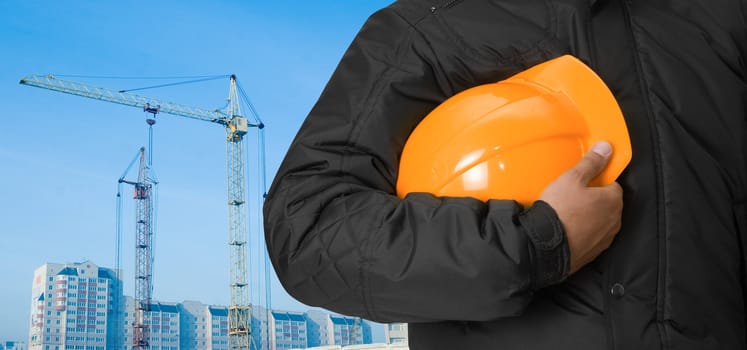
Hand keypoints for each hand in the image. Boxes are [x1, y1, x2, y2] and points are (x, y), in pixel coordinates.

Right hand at [538, 141, 622, 273]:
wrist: (545, 246)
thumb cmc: (560, 209)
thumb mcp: (572, 179)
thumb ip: (591, 163)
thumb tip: (607, 148)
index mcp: (613, 200)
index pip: (612, 185)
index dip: (597, 182)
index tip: (583, 183)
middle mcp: (615, 221)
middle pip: (608, 204)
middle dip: (595, 200)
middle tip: (573, 197)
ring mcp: (605, 239)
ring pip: (601, 222)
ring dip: (590, 218)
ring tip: (569, 214)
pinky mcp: (594, 253)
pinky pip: (592, 238)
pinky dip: (584, 233)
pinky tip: (568, 230)